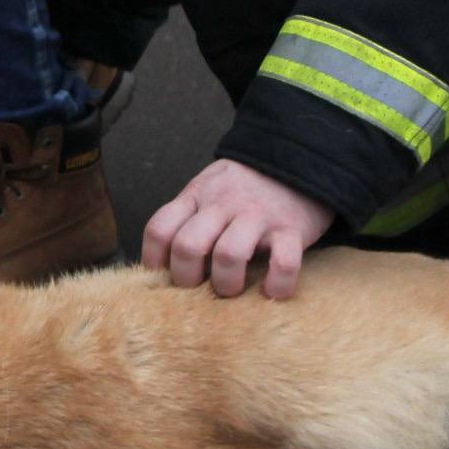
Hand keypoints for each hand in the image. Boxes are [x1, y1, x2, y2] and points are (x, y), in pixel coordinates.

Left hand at [142, 158, 335, 299]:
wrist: (294, 157)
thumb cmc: (242, 187)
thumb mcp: (207, 189)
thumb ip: (188, 217)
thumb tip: (167, 264)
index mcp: (196, 196)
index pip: (160, 228)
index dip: (154, 260)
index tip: (163, 277)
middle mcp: (222, 204)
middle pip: (188, 246)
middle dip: (187, 278)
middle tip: (198, 288)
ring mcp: (257, 215)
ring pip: (229, 255)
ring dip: (226, 283)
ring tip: (231, 289)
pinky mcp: (291, 228)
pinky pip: (283, 263)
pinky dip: (277, 284)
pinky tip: (271, 291)